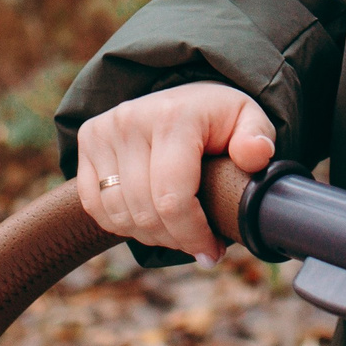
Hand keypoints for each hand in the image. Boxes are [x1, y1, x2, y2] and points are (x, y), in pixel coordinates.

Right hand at [74, 83, 274, 263]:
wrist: (183, 94)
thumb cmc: (219, 116)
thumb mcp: (250, 119)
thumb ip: (258, 137)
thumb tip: (255, 155)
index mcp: (174, 117)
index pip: (172, 199)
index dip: (192, 236)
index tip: (212, 251)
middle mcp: (131, 119)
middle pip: (144, 212)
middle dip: (175, 240)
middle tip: (198, 244)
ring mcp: (104, 129)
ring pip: (118, 214)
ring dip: (149, 235)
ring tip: (176, 231)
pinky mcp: (87, 139)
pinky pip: (96, 205)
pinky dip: (121, 224)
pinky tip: (148, 220)